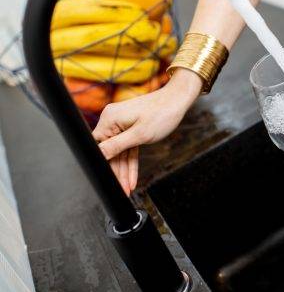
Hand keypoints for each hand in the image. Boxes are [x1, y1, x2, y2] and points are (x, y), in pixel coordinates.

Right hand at [92, 69, 201, 194]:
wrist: (178, 100)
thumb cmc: (162, 113)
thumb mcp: (139, 135)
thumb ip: (116, 146)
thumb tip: (98, 155)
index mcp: (109, 119)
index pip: (97, 146)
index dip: (101, 164)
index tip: (105, 181)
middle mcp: (112, 120)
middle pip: (109, 151)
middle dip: (116, 172)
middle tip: (120, 190)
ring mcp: (121, 124)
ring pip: (120, 152)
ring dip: (124, 170)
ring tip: (126, 189)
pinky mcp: (130, 127)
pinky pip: (128, 147)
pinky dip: (131, 161)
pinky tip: (131, 178)